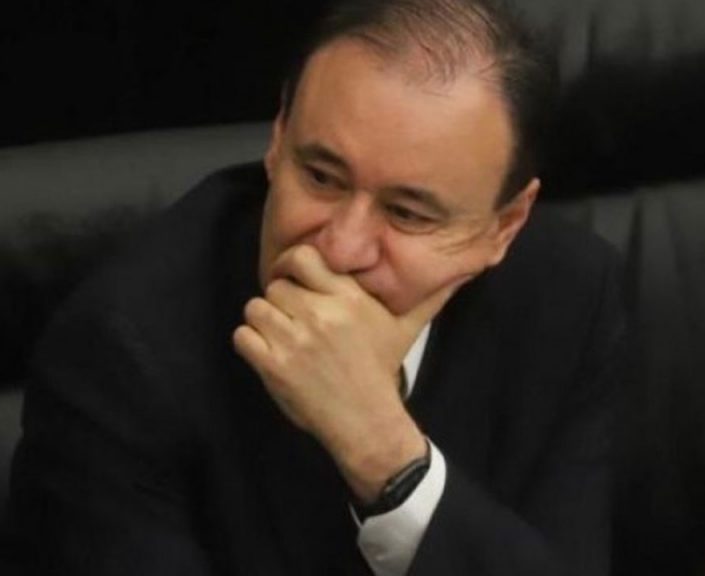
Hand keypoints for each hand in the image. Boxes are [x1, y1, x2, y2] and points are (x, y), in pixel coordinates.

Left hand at [232, 244, 460, 500]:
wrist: (367, 423)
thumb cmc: (381, 372)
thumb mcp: (405, 330)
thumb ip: (427, 298)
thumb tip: (462, 272)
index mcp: (347, 298)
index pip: (301, 257)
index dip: (290, 266)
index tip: (293, 280)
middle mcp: (320, 313)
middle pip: (275, 285)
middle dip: (281, 302)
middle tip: (293, 321)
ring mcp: (294, 340)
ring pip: (255, 308)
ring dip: (263, 323)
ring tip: (281, 339)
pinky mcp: (274, 365)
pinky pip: (242, 336)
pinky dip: (250, 344)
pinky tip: (269, 355)